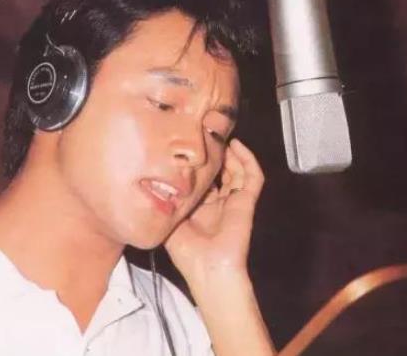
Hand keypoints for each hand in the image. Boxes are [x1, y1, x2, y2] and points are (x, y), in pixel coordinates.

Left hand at [165, 138, 264, 283]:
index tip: (190, 148)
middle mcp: (218, 203)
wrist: (207, 270)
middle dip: (216, 155)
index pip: (203, 179)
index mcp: (201, 208)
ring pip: (238, 170)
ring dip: (231, 154)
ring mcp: (234, 202)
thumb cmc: (188, 254)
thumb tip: (153, 184)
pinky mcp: (246, 202)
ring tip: (222, 138)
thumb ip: (165, 204)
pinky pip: (253, 176)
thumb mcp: (169, 223)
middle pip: (221, 172)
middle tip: (208, 137)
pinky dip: (248, 160)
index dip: (199, 164)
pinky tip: (238, 146)